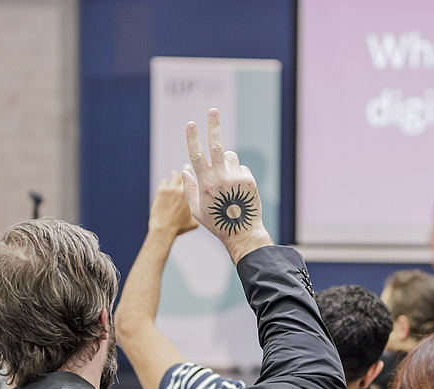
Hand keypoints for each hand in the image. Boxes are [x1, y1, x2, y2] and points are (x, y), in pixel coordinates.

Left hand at [149, 168, 198, 235]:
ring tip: (175, 174)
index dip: (196, 178)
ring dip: (175, 175)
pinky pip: (165, 181)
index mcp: (193, 198)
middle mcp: (184, 191)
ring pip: (175, 175)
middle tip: (187, 167)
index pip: (197, 182)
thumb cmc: (179, 228)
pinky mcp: (162, 190)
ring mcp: (173, 190)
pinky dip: (166, 183)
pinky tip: (166, 185)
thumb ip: (198, 213)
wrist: (164, 229)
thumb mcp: (194, 223)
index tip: (195, 176)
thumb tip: (200, 210)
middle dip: (187, 170)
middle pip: (187, 174)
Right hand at [183, 108, 272, 262]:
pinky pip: (240, 167)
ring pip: (229, 156)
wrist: (242, 232)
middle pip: (217, 145)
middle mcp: (221, 178)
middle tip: (212, 110)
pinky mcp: (249, 179)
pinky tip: (237, 188)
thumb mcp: (196, 209)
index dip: (193, 138)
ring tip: (226, 178)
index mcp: (205, 184)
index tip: (191, 124)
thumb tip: (185, 170)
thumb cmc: (216, 222)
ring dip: (226, 160)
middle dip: (213, 126)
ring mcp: (236, 177)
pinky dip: (237, 173)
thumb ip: (189, 189)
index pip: (197, 155)